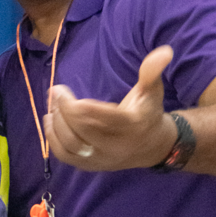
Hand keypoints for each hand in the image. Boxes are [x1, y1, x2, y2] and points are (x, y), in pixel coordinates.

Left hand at [44, 45, 176, 171]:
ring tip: (52, 105)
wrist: (152, 146)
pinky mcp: (91, 166)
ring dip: (56, 123)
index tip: (61, 89)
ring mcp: (103, 159)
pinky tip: (50, 121)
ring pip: (72, 145)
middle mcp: (117, 146)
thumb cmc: (147, 112)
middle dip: (63, 110)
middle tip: (55, 93)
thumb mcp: (152, 91)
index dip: (74, 104)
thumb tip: (164, 51)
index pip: (97, 117)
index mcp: (131, 125)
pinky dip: (53, 139)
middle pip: (81, 130)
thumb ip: (152, 71)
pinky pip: (67, 157)